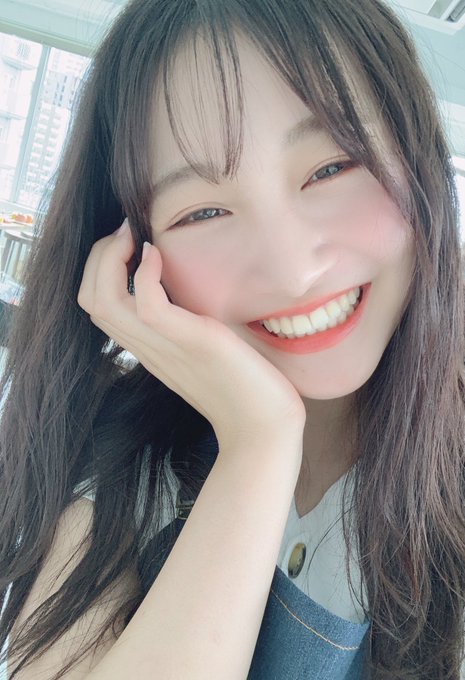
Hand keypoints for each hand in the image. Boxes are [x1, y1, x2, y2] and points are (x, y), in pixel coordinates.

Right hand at [77, 221, 305, 447]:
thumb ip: (187, 326)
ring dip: (110, 257)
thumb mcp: (205, 348)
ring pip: (104, 300)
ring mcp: (165, 346)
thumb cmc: (243, 387)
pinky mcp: (191, 341)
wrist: (264, 428)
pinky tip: (158, 256)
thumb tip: (187, 292)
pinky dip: (144, 272)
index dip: (100, 268)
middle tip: (126, 232)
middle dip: (98, 255)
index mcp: (148, 347)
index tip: (127, 243)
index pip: (97, 305)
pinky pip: (147, 304)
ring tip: (134, 237)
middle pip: (89, 299)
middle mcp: (147, 347)